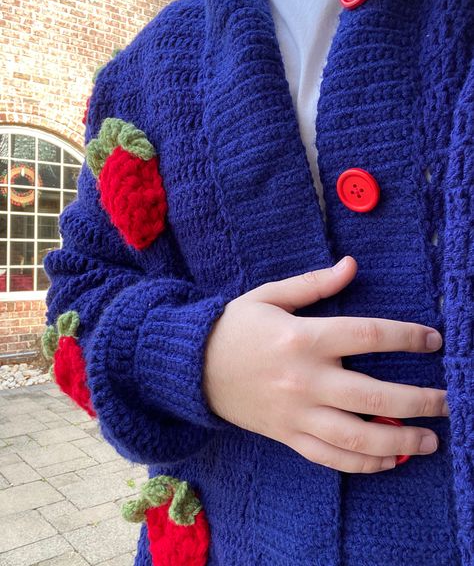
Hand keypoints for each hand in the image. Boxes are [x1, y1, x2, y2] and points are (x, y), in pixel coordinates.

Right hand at [203, 255, 447, 473]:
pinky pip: (331, 458)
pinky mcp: (287, 436)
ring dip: (401, 442)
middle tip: (448, 401)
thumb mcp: (269, 296)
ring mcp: (296, 414)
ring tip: (431, 440)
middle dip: (420, 400)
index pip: (369, 335)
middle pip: (374, 396)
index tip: (434, 340)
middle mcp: (304, 380)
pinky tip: (389, 461)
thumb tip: (352, 264)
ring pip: (358, 438)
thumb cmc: (234, 327)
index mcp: (303, 338)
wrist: (193, 368)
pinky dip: (364, 465)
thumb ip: (314, 284)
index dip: (408, 337)